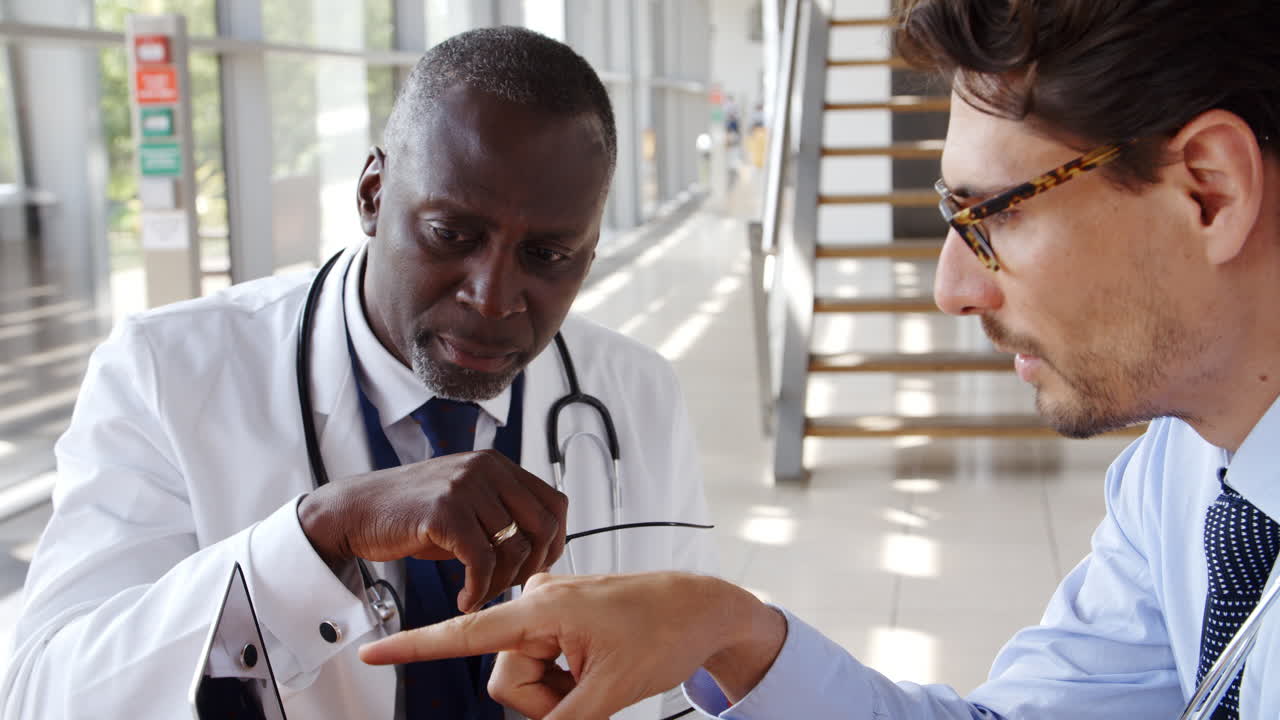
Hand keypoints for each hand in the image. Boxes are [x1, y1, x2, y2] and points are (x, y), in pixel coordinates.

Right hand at [297, 450, 567, 611]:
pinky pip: (482, 561)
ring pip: (514, 548)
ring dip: (502, 584)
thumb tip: (545, 548)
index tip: (537, 567)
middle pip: (544, 526)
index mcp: (497, 465)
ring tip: (480, 596)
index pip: (556, 503)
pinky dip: (478, 589)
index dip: (555, 542)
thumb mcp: (466, 502)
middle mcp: (486, 469)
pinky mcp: (445, 512)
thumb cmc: (412, 513)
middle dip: (533, 567)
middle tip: (509, 587)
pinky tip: (464, 599)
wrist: (356, 510)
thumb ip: (503, 514)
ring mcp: (465, 487)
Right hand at [358, 572, 787, 719]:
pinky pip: (542, 665)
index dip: (415, 646)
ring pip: (524, 678)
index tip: (370, 650)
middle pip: (506, 678)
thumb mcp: (612, 691)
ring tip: (600, 673)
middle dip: (544, 700)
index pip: (465, 632)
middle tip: (591, 688)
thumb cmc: (666, 632)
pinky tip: (597, 665)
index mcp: (541, 608)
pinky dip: (566, 680)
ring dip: (559, 692)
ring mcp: (548, 611)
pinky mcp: (559, 620)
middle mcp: (536, 602)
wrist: (702, 608)